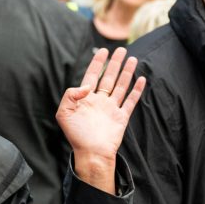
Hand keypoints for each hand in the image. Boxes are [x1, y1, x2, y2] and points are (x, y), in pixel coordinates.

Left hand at [56, 47, 145, 192]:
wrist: (91, 153)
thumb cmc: (76, 136)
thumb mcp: (63, 113)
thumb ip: (70, 95)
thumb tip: (87, 86)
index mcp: (85, 99)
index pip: (91, 76)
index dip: (97, 63)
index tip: (102, 51)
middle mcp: (99, 101)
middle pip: (109, 78)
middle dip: (114, 64)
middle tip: (121, 50)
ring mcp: (111, 109)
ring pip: (121, 86)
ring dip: (126, 73)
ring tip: (133, 59)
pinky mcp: (121, 117)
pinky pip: (130, 101)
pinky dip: (136, 91)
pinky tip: (141, 79)